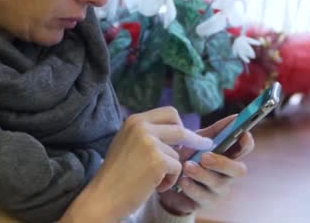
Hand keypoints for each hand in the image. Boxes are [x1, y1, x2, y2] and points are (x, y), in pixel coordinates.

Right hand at [62, 107, 212, 221]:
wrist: (103, 197)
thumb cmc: (117, 175)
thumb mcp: (128, 144)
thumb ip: (148, 135)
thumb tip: (178, 133)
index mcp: (134, 120)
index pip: (169, 113)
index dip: (181, 125)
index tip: (190, 134)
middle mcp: (142, 126)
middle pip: (179, 126)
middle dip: (194, 138)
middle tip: (205, 145)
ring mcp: (149, 142)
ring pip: (178, 153)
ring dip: (171, 170)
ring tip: (153, 181)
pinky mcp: (157, 160)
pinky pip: (178, 168)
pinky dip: (170, 181)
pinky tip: (155, 187)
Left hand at [159, 115, 254, 214]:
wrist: (168, 180)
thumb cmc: (188, 157)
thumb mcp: (198, 141)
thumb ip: (215, 131)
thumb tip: (235, 116)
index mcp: (228, 155)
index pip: (245, 149)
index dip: (247, 142)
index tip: (243, 134)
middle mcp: (227, 174)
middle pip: (238, 170)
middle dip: (222, 162)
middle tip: (204, 156)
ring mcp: (218, 189)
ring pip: (218, 183)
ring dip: (202, 174)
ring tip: (187, 166)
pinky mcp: (205, 202)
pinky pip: (202, 196)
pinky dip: (191, 187)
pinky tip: (182, 180)